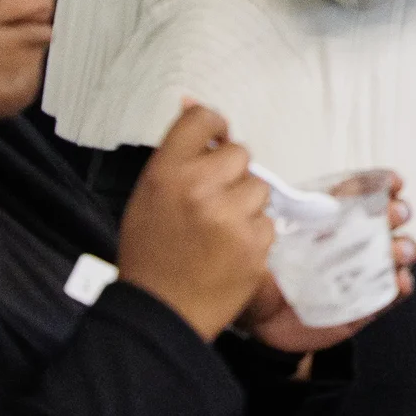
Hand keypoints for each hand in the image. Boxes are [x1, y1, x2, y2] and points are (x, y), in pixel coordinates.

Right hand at [116, 102, 275, 341]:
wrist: (159, 313)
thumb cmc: (151, 252)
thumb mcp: (148, 196)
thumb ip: (176, 153)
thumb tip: (193, 101)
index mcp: (166, 172)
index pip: (203, 119)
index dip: (214, 127)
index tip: (214, 142)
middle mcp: (199, 187)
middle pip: (240, 153)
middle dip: (230, 174)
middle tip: (210, 202)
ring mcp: (231, 216)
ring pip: (258, 187)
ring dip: (245, 205)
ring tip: (218, 231)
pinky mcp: (255, 242)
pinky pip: (267, 221)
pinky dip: (253, 234)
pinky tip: (228, 251)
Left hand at [240, 174, 415, 350]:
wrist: (260, 323)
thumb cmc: (263, 277)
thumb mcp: (260, 248)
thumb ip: (265, 232)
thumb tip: (265, 214)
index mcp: (331, 220)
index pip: (361, 193)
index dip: (380, 184)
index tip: (392, 183)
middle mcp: (353, 241)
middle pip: (387, 219)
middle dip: (397, 212)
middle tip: (394, 215)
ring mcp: (363, 272)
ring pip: (397, 253)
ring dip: (404, 248)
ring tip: (398, 252)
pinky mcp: (366, 304)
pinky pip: (392, 294)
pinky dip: (401, 287)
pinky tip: (400, 282)